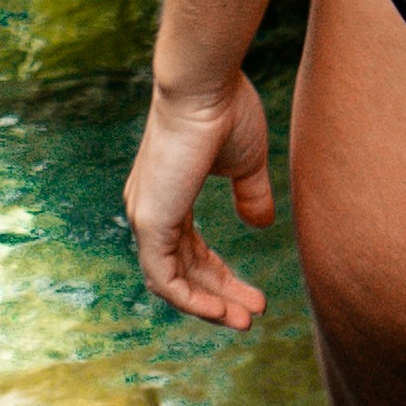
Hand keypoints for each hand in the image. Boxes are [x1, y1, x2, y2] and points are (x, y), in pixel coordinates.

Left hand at [127, 64, 275, 327]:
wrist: (205, 85)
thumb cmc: (225, 111)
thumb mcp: (246, 162)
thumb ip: (250, 195)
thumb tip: (260, 224)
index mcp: (168, 195)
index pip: (191, 251)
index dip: (221, 277)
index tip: (254, 296)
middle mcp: (149, 209)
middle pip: (183, 271)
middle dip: (219, 296)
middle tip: (252, 316)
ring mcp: (145, 217)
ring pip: (172, 282)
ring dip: (209, 305)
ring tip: (245, 320)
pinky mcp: (149, 222)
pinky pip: (164, 279)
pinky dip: (191, 301)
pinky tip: (222, 311)